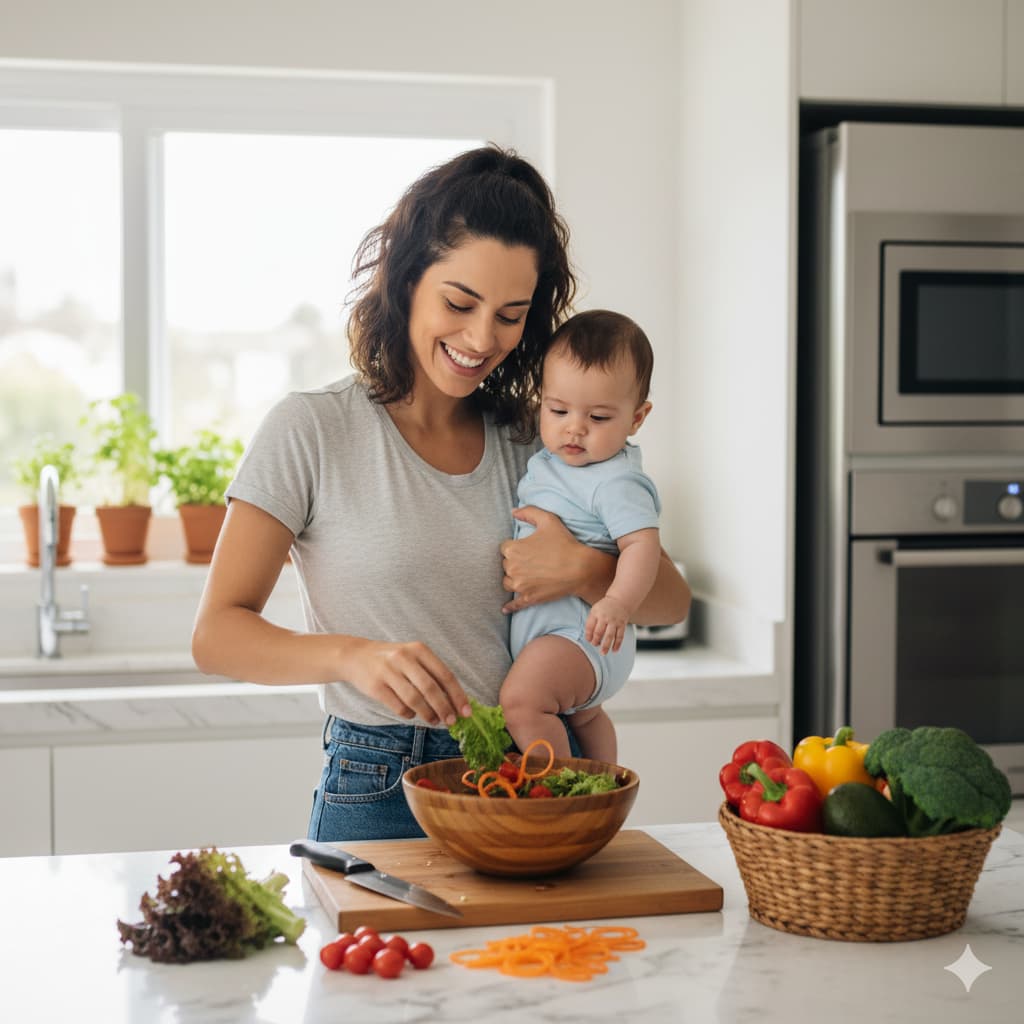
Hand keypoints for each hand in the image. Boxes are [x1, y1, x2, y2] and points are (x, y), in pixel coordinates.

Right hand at [343, 638, 470, 725]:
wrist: (356, 656)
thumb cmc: (392, 660)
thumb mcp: (413, 657)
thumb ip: (432, 674)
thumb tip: (455, 701)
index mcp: (419, 649)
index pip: (445, 675)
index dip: (458, 695)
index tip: (466, 712)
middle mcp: (404, 657)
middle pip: (431, 688)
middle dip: (444, 708)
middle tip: (451, 721)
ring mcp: (388, 671)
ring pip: (414, 699)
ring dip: (428, 714)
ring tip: (434, 720)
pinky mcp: (375, 687)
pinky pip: (398, 706)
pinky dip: (408, 714)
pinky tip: (412, 714)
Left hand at [500, 506, 583, 613]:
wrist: (580, 568)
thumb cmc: (565, 543)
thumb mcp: (548, 520)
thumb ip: (528, 511)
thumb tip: (513, 511)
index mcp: (513, 549)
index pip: (504, 548)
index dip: (515, 547)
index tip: (526, 548)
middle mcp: (512, 568)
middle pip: (505, 565)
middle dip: (515, 563)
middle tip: (531, 561)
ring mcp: (520, 585)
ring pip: (507, 582)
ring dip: (514, 579)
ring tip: (526, 575)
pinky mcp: (528, 598)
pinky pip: (514, 604)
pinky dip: (509, 606)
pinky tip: (504, 609)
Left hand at [585, 596, 629, 653]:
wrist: (620, 600)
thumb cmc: (604, 607)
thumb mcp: (595, 610)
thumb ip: (591, 621)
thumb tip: (589, 637)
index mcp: (596, 613)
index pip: (589, 627)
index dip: (588, 635)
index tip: (589, 640)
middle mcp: (605, 617)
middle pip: (599, 632)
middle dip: (596, 641)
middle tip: (595, 645)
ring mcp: (614, 621)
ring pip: (609, 636)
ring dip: (606, 646)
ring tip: (603, 653)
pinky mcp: (622, 624)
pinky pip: (620, 636)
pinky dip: (617, 644)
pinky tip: (615, 650)